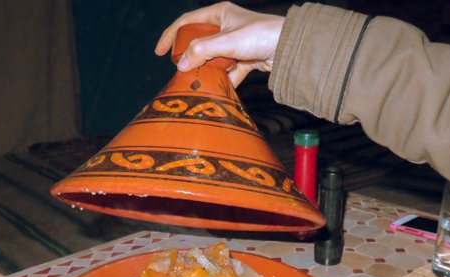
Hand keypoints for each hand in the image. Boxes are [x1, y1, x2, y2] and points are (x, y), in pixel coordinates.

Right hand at [155, 2, 283, 86]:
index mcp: (219, 14)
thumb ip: (201, 51)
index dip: (171, 36)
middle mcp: (226, 27)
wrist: (290, 47)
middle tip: (179, 71)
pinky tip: (219, 88)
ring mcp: (235, 44)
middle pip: (199, 43)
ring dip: (207, 71)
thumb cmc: (262, 34)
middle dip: (190, 58)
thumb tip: (180, 64)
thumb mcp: (227, 41)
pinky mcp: (245, 59)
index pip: (187, 22)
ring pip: (213, 59)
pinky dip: (223, 80)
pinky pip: (228, 71)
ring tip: (197, 82)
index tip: (159, 52)